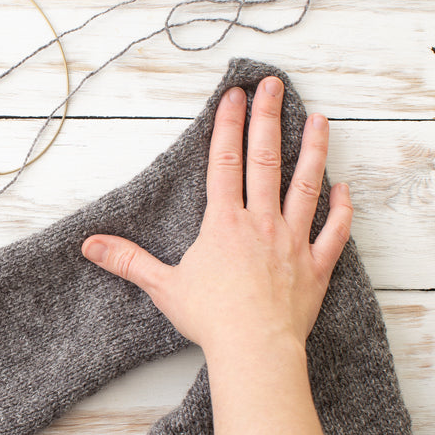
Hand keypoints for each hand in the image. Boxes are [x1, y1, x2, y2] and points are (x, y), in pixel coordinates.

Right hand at [81, 76, 352, 354]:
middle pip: (265, 161)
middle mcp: (261, 223)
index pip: (225, 163)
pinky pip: (333, 232)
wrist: (255, 349)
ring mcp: (292, 241)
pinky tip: (344, 188)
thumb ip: (128, 260)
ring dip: (313, 150)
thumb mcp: (162, 286)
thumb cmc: (210, 318)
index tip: (235, 96)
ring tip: (320, 119)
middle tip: (275, 86)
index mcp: (223, 224)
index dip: (228, 126)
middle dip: (269, 119)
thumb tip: (89, 245)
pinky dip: (340, 209)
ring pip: (305, 186)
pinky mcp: (316, 266)